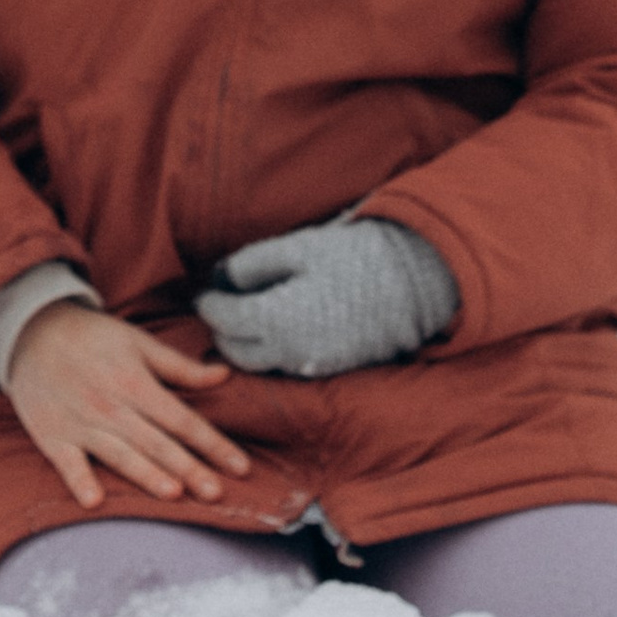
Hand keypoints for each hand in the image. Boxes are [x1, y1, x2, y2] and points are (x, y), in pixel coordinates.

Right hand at [4, 301, 251, 508]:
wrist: (31, 330)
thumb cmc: (92, 338)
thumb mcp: (138, 342)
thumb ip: (181, 367)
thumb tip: (225, 375)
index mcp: (135, 382)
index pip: (183, 420)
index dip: (213, 444)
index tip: (241, 467)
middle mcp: (111, 406)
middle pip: (157, 442)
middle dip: (190, 468)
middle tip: (217, 493)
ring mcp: (81, 424)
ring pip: (120, 455)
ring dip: (146, 474)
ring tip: (173, 493)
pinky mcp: (53, 437)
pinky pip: (68, 463)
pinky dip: (80, 480)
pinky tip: (94, 500)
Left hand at [196, 217, 456, 377]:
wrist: (411, 282)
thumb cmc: (350, 257)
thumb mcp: (296, 248)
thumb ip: (251, 264)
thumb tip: (222, 275)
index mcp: (275, 319)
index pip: (224, 320)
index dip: (209, 304)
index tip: (205, 293)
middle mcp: (289, 351)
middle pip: (236, 351)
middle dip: (223, 330)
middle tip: (222, 306)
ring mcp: (311, 364)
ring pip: (261, 364)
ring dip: (246, 344)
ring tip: (247, 316)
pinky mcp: (330, 368)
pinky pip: (288, 366)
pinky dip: (273, 351)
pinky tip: (278, 326)